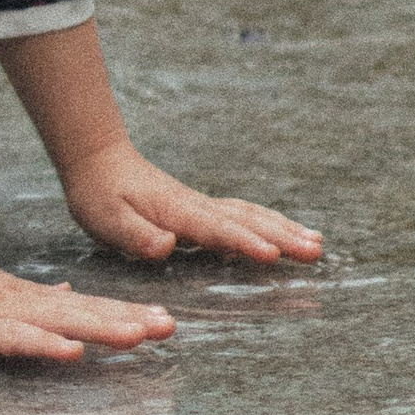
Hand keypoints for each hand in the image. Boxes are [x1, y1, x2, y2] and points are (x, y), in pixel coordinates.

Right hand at [0, 232, 178, 365]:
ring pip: (62, 324)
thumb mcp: (3, 299)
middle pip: (87, 314)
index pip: (89, 308)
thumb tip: (72, 296)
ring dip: (102, 328)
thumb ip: (40, 301)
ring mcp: (6, 316)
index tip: (164, 320)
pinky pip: (19, 340)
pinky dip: (48, 345)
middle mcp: (29, 306)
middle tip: (169, 327)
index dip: (127, 313)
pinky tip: (73, 352)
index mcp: (35, 302)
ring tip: (138, 335)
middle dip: (129, 320)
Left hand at [60, 137, 321, 270]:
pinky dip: (270, 222)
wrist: (97, 159)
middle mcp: (196, 206)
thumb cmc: (99, 194)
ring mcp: (202, 205)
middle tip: (315, 251)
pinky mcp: (202, 209)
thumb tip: (165, 247)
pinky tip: (286, 231)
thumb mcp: (106, 219)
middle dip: (282, 236)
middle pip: (246, 220)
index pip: (216, 229)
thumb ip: (136, 235)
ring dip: (284, 228)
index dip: (243, 243)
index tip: (272, 256)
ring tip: (316, 243)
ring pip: (250, 214)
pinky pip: (243, 214)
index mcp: (176, 211)